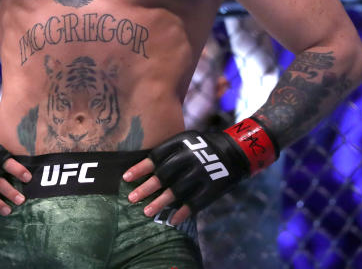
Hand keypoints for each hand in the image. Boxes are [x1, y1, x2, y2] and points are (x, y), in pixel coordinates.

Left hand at [124, 118, 277, 224]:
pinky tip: (171, 220)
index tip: (126, 177)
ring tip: (146, 212)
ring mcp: (202, 173)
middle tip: (131, 198)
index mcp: (182, 143)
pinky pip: (194, 203)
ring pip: (176, 191)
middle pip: (163, 175)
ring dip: (160, 203)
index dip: (140, 168)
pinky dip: (182, 212)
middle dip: (146, 188)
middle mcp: (190, 158)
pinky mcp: (212, 188)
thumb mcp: (186, 140)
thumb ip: (168, 151)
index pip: (156, 157)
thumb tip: (144, 167)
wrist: (236, 151)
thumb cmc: (203, 146)